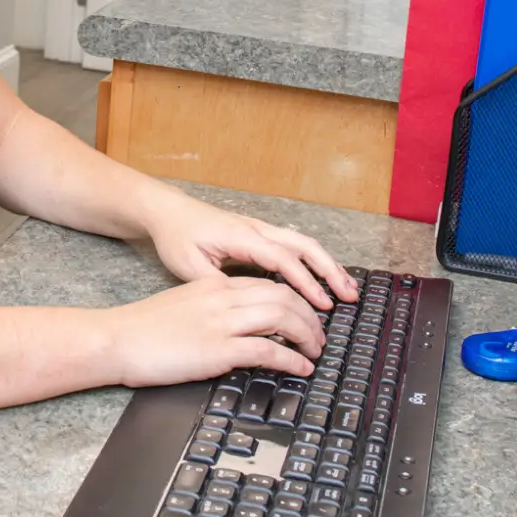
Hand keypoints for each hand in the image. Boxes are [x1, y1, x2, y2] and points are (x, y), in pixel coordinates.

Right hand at [104, 275, 325, 386]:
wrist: (116, 339)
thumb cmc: (143, 329)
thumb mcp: (184, 307)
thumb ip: (213, 310)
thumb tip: (238, 328)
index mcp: (215, 287)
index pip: (269, 285)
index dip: (295, 301)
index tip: (306, 317)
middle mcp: (223, 299)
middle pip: (284, 297)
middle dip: (310, 317)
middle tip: (319, 336)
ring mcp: (222, 323)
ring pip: (283, 318)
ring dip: (308, 335)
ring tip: (315, 351)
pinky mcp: (218, 350)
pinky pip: (268, 351)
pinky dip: (292, 359)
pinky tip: (301, 368)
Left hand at [142, 190, 359, 310]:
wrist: (167, 210)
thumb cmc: (176, 236)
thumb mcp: (188, 266)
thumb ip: (217, 285)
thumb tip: (244, 305)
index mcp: (242, 237)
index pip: (283, 259)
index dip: (305, 283)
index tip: (322, 304)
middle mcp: (257, 229)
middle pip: (304, 246)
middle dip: (329, 271)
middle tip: (349, 296)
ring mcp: (259, 229)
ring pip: (303, 243)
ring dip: (326, 265)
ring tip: (347, 288)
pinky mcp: (258, 234)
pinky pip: (293, 245)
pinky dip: (313, 260)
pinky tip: (322, 277)